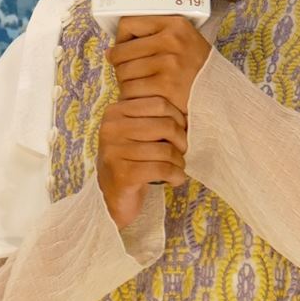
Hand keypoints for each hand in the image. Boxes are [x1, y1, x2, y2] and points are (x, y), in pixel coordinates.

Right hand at [96, 95, 188, 229]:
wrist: (114, 196)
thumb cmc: (131, 159)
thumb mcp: (137, 131)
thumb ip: (155, 117)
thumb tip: (189, 111)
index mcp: (115, 112)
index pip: (159, 104)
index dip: (178, 118)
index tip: (180, 132)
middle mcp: (111, 129)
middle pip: (166, 125)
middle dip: (182, 142)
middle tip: (182, 153)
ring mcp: (114, 152)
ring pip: (166, 150)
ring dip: (179, 162)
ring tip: (177, 168)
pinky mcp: (123, 175)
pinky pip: (163, 170)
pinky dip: (176, 176)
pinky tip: (175, 180)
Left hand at [104, 14, 211, 117]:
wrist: (220, 94)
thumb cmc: (196, 69)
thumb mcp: (182, 41)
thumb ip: (151, 38)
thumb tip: (110, 52)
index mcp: (174, 24)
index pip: (128, 24)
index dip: (121, 39)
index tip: (125, 50)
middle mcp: (171, 41)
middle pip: (121, 52)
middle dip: (120, 66)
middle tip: (131, 74)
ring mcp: (168, 64)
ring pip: (122, 73)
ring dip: (125, 83)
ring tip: (138, 86)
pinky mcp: (165, 87)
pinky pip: (130, 91)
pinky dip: (131, 97)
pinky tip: (142, 98)